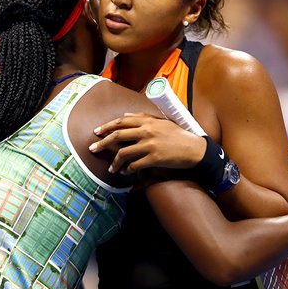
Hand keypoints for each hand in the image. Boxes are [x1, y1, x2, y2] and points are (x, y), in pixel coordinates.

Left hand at [89, 112, 205, 174]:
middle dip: (102, 143)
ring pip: (124, 153)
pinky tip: (125, 173)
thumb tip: (126, 115)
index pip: (121, 122)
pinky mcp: (154, 158)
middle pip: (118, 136)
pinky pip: (135, 165)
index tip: (96, 132)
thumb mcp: (161, 121)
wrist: (194, 149)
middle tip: (93, 149)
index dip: (107, 127)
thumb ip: (143, 117)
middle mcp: (146, 131)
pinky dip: (127, 170)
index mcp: (147, 121)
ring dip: (115, 162)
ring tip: (111, 169)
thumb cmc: (178, 135)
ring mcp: (150, 145)